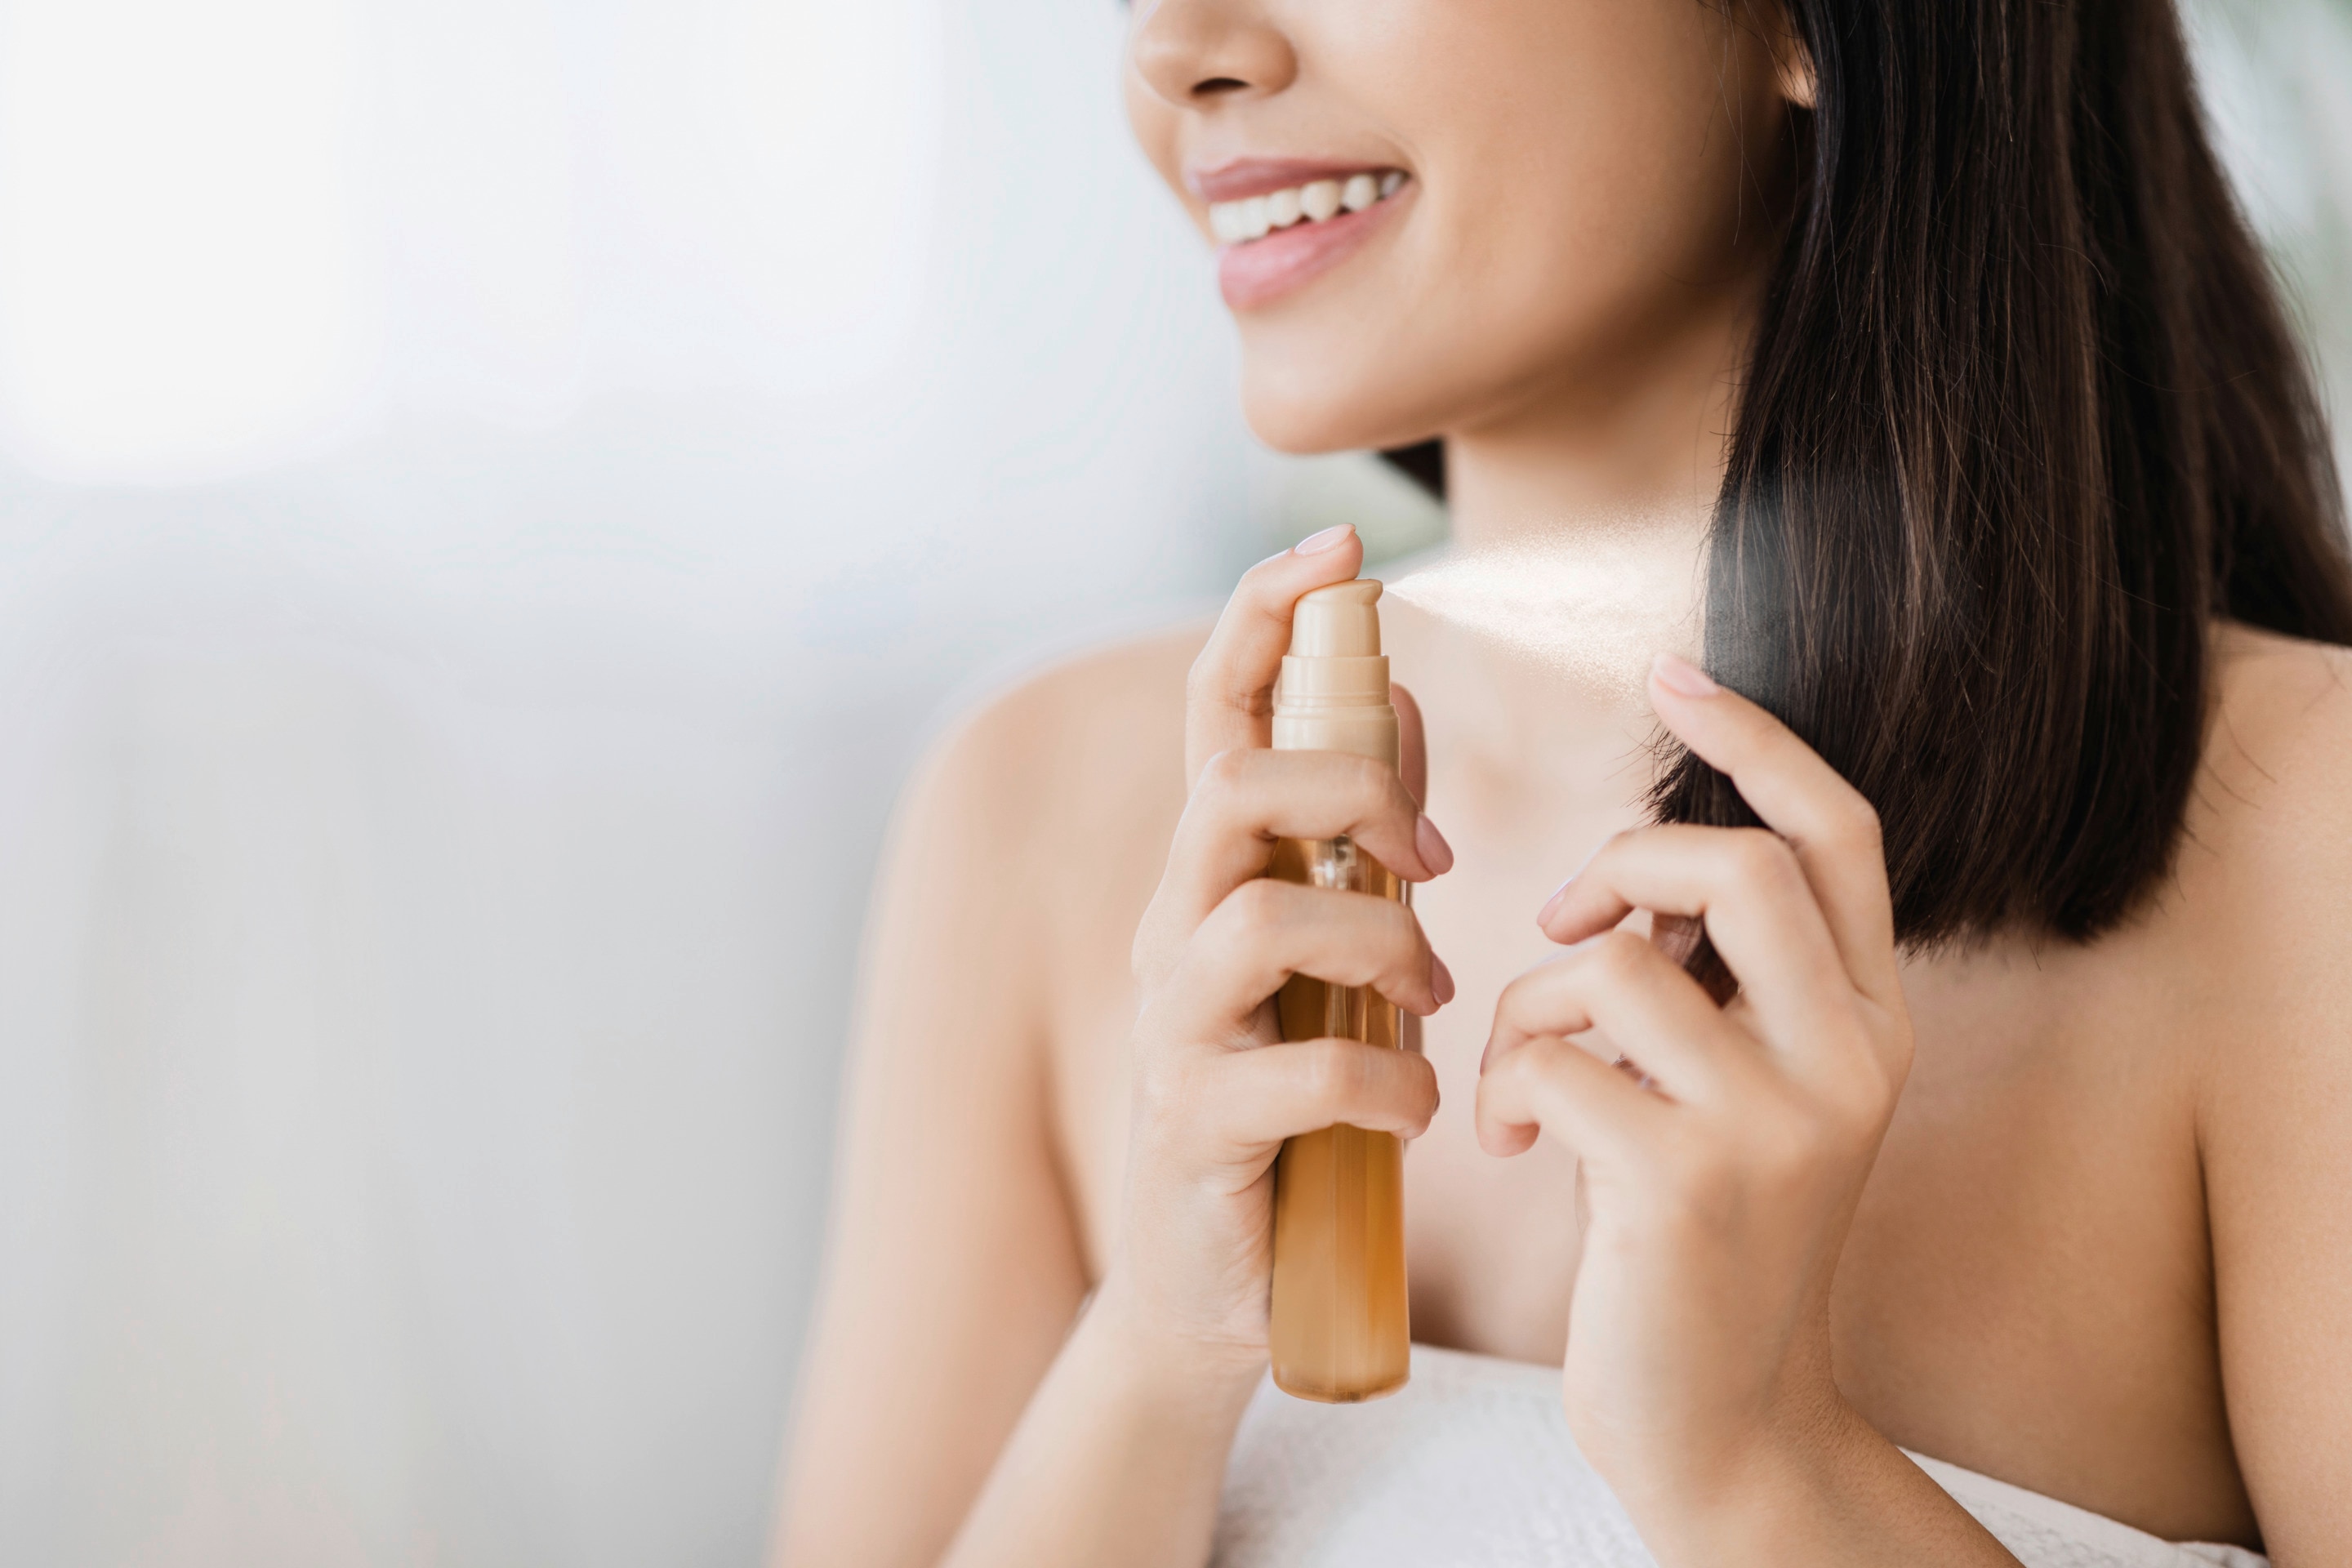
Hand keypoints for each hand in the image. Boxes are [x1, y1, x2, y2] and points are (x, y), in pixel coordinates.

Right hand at [1098, 525, 1455, 1382]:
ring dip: (1378, 945)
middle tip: (1434, 866)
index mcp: (1213, 878)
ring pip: (1256, 921)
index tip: (1337, 545)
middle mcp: (1173, 935)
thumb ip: (1352, 835)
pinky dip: (1381, 1082)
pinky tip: (1417, 1110)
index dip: (1264, 616)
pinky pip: (1294, 1072)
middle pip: (1230, 794)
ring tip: (1434, 1004)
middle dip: (1348, 794)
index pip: (1218, 714)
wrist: (1218, 1283)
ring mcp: (1172, 1032)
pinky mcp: (1194, 1128)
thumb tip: (1397, 699)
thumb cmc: (1288, 1104)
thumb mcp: (1324, 956)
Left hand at [1474, 651, 1913, 1524]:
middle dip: (1617, 867)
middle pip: (1737, 867)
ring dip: (1533, 1005)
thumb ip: (1715, 981)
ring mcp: (1780, 1125)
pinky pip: (1555, 1058)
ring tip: (1521, 1076)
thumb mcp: (1736, 1090)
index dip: (1755, 740)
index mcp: (1872, 1022)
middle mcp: (1853, 1061)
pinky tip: (1509, 1144)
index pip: (1838, 833)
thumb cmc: (1696, 1234)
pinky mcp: (1689, 1184)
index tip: (1674, 675)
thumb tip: (1631, 875)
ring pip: (1619, 965)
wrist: (1716, 1417)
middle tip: (1561, 930)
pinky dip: (1505, 1085)